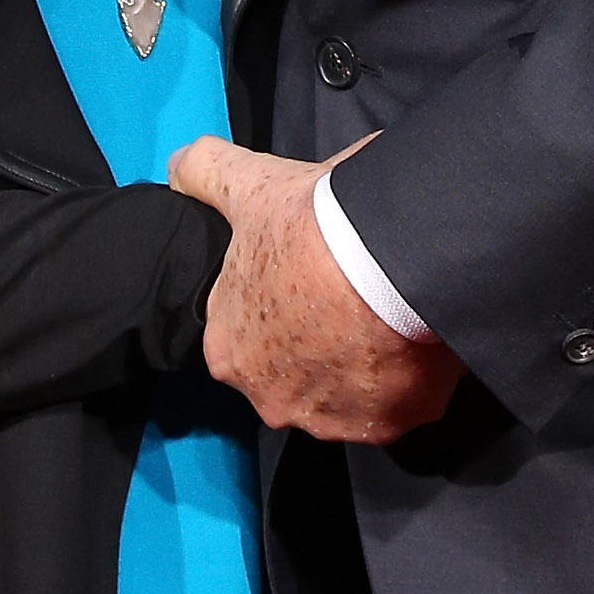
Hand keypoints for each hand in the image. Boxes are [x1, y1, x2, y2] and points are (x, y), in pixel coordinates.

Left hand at [169, 135, 463, 443]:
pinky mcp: (390, 426)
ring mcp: (333, 421)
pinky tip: (415, 333)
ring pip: (349, 391)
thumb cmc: (309, 227)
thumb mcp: (248, 183)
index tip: (309, 273)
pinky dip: (409, 376)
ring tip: (389, 310)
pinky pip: (398, 402)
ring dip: (364, 362)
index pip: (247, 334)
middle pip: (297, 371)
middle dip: (320, 340)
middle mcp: (271, 401)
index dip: (279, 301)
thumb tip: (177, 167)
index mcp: (228, 353)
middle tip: (351, 291)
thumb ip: (203, 172)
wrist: (391, 259)